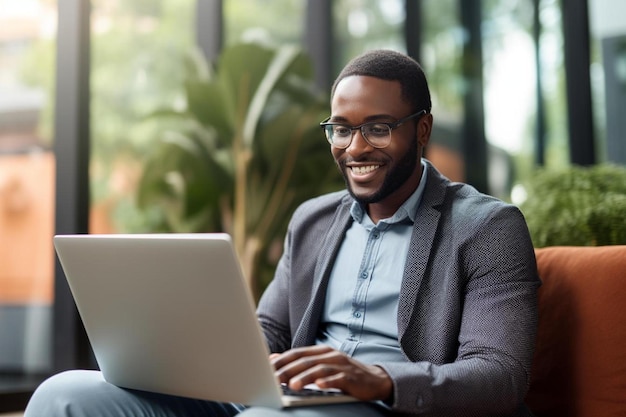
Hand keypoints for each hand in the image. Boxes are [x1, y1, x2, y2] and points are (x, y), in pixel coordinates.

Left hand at [270, 345, 392, 401]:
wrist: (375, 379)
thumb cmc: (343, 373)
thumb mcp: (320, 364)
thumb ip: (299, 362)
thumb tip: (273, 358)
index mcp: (321, 351)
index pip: (297, 353)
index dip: (282, 360)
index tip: (266, 368)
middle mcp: (330, 355)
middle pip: (305, 361)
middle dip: (288, 370)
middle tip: (273, 379)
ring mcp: (341, 365)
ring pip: (319, 369)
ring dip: (305, 377)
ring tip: (292, 385)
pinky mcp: (351, 378)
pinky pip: (338, 379)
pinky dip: (328, 381)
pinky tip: (320, 386)